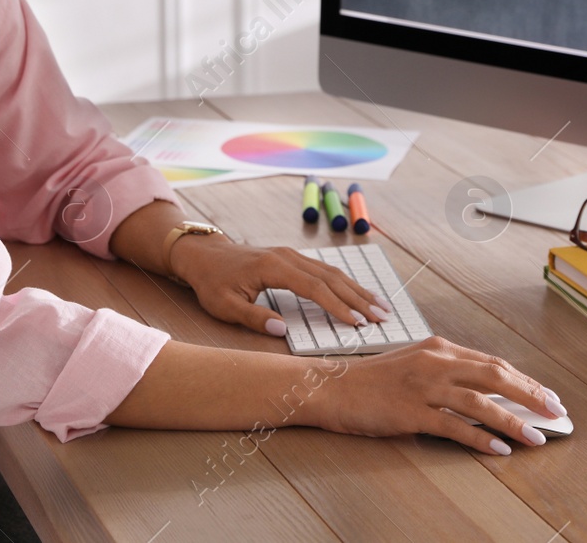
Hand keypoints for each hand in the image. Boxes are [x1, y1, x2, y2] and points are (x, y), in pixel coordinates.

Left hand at [168, 236, 393, 336]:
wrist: (204, 254)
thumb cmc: (212, 282)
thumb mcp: (224, 306)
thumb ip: (253, 318)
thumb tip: (282, 331)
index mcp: (274, 267)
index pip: (315, 288)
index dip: (338, 306)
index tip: (358, 322)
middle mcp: (288, 257)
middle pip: (331, 277)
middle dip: (359, 298)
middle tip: (382, 316)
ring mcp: (292, 255)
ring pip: (332, 271)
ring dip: (357, 289)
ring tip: (380, 306)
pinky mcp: (292, 258)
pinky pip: (324, 270)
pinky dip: (345, 283)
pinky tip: (358, 293)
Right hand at [307, 336, 568, 454]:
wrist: (333, 387)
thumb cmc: (373, 380)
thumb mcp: (414, 364)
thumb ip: (446, 372)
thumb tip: (483, 391)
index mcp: (439, 349)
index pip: (493, 363)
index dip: (525, 380)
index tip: (546, 396)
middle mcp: (436, 362)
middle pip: (495, 376)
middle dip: (531, 394)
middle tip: (556, 412)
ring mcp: (424, 386)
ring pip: (481, 402)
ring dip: (513, 421)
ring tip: (537, 436)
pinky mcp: (412, 411)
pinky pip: (454, 426)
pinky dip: (480, 438)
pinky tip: (499, 448)